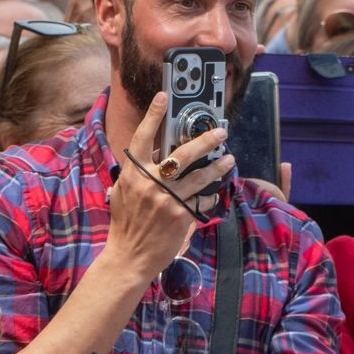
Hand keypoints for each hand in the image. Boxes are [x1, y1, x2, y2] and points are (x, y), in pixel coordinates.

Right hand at [108, 92, 232, 278]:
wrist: (129, 255)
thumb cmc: (126, 224)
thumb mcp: (124, 193)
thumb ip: (138, 174)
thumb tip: (155, 158)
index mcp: (132, 173)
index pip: (143, 137)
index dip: (154, 116)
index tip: (164, 97)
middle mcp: (149, 182)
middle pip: (181, 153)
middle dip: (204, 140)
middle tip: (220, 132)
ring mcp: (166, 198)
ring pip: (199, 175)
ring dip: (218, 166)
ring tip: (229, 159)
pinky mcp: (180, 214)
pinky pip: (202, 198)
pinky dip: (211, 194)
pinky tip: (218, 190)